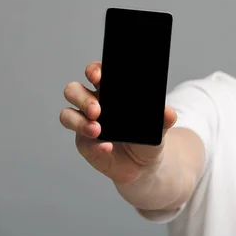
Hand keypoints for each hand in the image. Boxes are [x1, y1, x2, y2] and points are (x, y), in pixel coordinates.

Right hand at [60, 62, 176, 183]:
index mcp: (110, 90)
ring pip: (67, 114)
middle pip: (73, 90)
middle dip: (83, 98)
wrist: (144, 164)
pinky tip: (106, 147)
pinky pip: (81, 141)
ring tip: (98, 130)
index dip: (93, 71)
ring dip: (79, 122)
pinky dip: (93, 144)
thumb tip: (168, 112)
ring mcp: (85, 123)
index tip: (98, 76)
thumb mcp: (159, 126)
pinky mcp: (84, 143)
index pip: (96, 73)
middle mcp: (93, 103)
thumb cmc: (147, 136)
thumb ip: (164, 118)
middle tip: (97, 110)